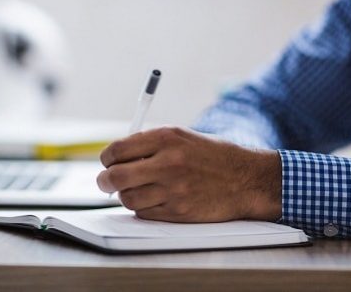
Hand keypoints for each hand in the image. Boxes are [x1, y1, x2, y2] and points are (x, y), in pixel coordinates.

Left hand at [97, 126, 281, 222]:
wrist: (246, 179)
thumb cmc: (210, 155)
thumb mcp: (180, 136)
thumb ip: (148, 144)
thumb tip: (115, 157)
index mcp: (166, 138)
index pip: (117, 150)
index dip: (106, 158)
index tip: (107, 162)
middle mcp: (168, 163)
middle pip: (116, 176)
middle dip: (104, 180)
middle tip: (105, 181)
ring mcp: (173, 190)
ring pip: (127, 198)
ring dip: (125, 195)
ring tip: (135, 189)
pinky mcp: (178, 212)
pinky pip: (144, 213)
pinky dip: (142, 208)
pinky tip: (153, 199)